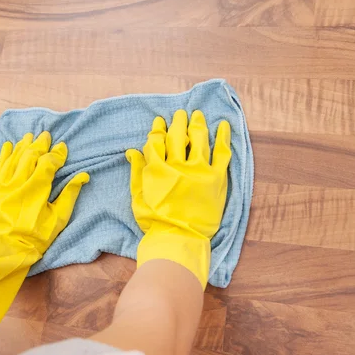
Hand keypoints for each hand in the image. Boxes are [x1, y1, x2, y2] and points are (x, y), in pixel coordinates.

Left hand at [0, 132, 88, 335]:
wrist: (8, 248)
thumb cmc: (38, 235)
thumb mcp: (59, 218)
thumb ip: (70, 194)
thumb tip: (83, 176)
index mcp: (38, 189)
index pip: (48, 163)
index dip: (56, 154)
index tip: (62, 148)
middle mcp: (20, 183)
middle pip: (31, 156)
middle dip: (40, 144)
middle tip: (46, 136)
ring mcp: (5, 185)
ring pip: (15, 158)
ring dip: (24, 146)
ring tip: (30, 136)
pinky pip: (0, 167)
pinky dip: (5, 155)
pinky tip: (10, 145)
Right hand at [126, 110, 230, 288]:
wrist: (178, 239)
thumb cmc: (155, 221)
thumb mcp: (138, 197)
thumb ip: (137, 172)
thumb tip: (132, 151)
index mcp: (157, 169)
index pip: (156, 141)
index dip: (158, 129)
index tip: (160, 122)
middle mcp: (178, 165)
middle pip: (177, 136)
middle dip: (178, 122)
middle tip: (180, 114)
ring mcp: (199, 171)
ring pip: (198, 139)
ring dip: (197, 125)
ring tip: (197, 116)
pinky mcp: (216, 179)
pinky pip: (222, 153)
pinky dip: (223, 137)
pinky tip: (223, 125)